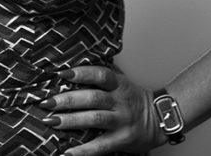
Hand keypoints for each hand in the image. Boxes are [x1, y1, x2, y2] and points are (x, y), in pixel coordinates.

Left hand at [39, 66, 164, 154]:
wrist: (162, 118)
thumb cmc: (135, 99)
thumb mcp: (122, 82)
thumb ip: (102, 75)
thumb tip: (74, 64)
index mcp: (119, 85)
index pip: (101, 74)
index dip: (82, 73)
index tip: (62, 73)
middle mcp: (120, 101)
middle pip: (93, 98)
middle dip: (68, 100)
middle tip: (47, 102)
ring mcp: (122, 121)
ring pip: (95, 119)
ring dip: (71, 120)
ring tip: (51, 121)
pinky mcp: (122, 139)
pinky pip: (101, 146)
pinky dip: (83, 150)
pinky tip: (67, 152)